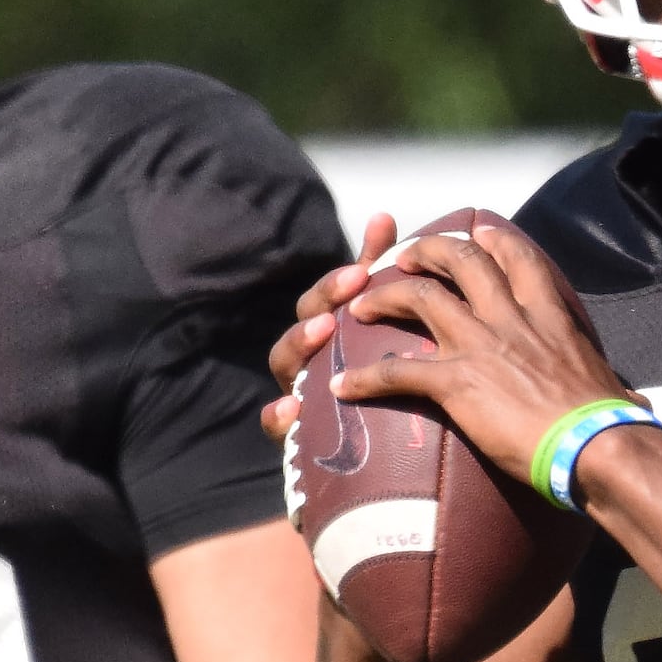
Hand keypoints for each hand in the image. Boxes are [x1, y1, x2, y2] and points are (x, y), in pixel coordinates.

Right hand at [263, 212, 399, 438]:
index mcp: (326, 330)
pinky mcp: (298, 435)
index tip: (361, 272)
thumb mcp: (381, 318)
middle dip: (319, 307)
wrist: (384, 445)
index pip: (322, 300)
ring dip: (299, 345)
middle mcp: (308, 358)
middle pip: (301, 324)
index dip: (337, 284)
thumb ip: (379, 270)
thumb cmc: (379, 367)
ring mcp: (300, 392)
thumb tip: (384, 216)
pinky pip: (278, 426)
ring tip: (322, 332)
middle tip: (344, 298)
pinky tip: (289, 409)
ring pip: (286, 365)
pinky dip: (277, 416)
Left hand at [264, 217, 637, 485]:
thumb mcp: (614, 388)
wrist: (597, 443)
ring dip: (384, 296)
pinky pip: (397, 372)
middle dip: (429, 250)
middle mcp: (512, 318)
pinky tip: (342, 386)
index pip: (519, 259)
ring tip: (360, 305)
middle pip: (462, 262)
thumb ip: (612, 386)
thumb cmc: (615, 426)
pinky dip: (364, 378)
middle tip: (407, 255)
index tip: (479, 233)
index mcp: (550, 315)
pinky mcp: (457, 383)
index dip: (494, 241)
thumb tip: (636, 407)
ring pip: (420, 298)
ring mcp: (481, 345)